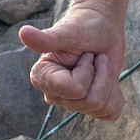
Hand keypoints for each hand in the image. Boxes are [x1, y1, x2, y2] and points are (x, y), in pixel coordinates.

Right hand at [19, 3, 125, 120]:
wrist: (102, 29)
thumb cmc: (84, 26)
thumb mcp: (69, 32)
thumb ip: (47, 38)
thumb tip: (23, 33)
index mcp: (41, 78)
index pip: (74, 90)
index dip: (87, 70)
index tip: (85, 55)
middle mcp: (54, 94)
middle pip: (90, 101)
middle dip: (101, 75)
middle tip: (94, 58)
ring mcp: (72, 103)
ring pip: (102, 106)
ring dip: (109, 80)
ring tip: (100, 64)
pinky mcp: (91, 106)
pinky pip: (111, 113)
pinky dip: (116, 94)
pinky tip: (107, 78)